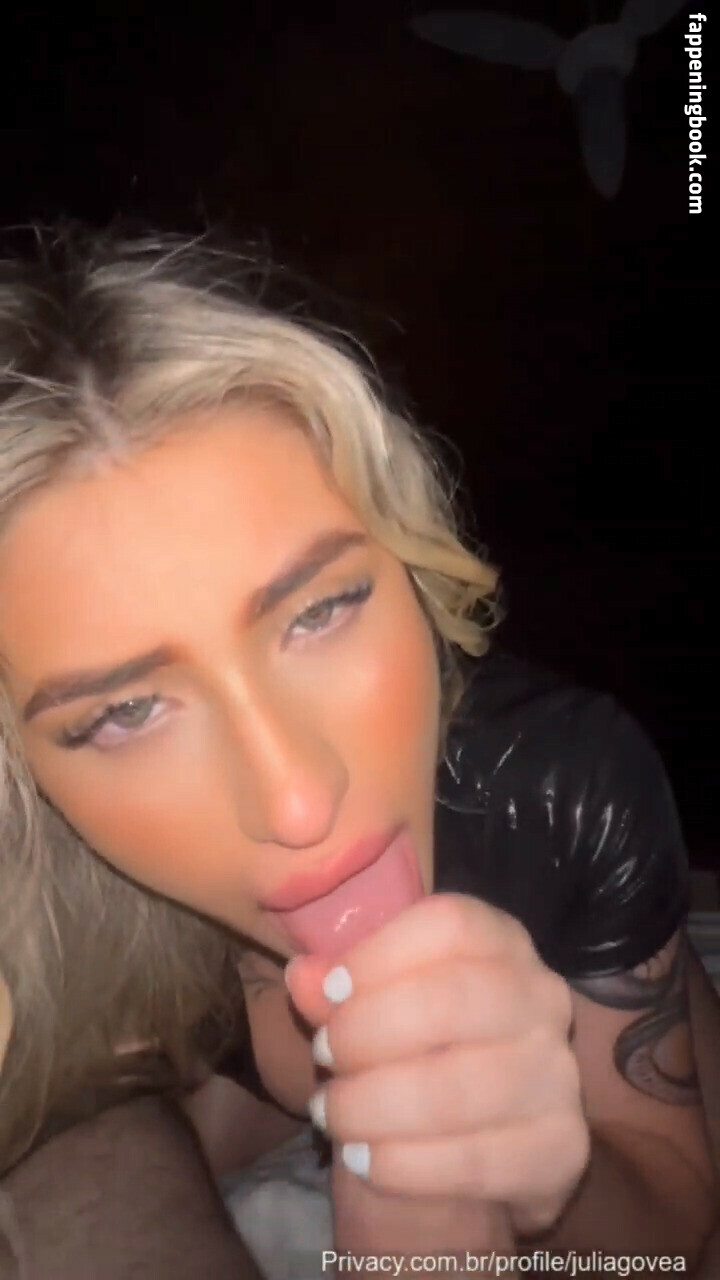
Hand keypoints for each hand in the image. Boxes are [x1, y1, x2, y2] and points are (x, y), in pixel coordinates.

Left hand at [285, 893, 589, 1237]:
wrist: (468, 1141)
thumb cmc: (412, 1047)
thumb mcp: (369, 1004)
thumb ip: (335, 987)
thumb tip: (304, 975)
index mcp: (499, 941)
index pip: (452, 925)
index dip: (381, 954)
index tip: (328, 991)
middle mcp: (542, 995)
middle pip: (457, 998)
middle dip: (371, 1031)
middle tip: (323, 1056)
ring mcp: (560, 1072)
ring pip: (461, 1087)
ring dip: (376, 1105)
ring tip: (330, 1115)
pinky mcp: (563, 1147)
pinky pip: (479, 1160)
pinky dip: (407, 1164)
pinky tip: (365, 1160)